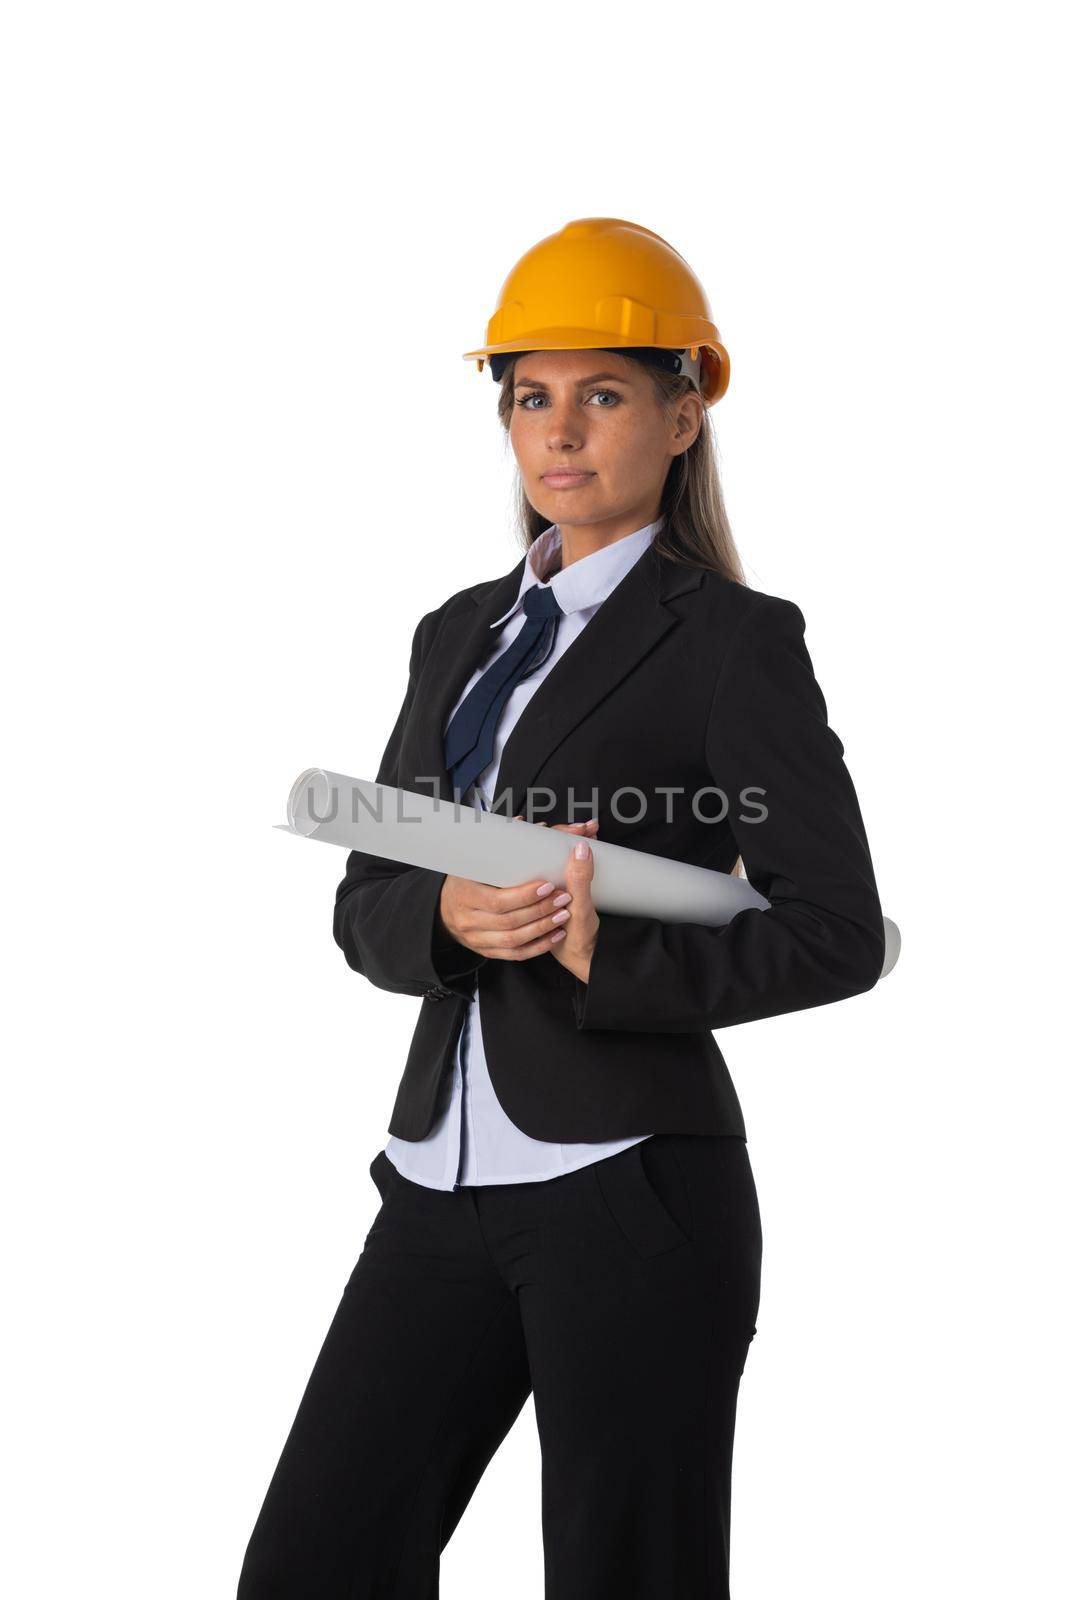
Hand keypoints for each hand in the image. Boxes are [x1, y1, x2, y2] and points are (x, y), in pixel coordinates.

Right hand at [437, 817, 597, 969]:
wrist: (447, 908)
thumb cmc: (468, 880)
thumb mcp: (475, 861)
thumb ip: (500, 846)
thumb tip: (523, 825)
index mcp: (465, 893)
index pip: (498, 900)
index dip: (525, 895)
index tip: (547, 885)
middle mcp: (468, 919)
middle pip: (509, 920)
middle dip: (540, 910)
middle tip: (564, 897)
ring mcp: (476, 938)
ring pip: (513, 940)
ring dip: (542, 928)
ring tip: (564, 914)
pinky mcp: (486, 951)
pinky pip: (514, 954)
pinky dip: (537, 947)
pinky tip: (555, 935)